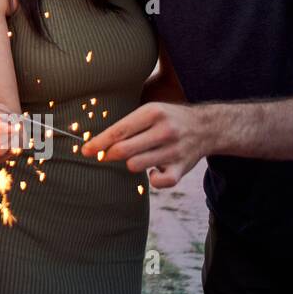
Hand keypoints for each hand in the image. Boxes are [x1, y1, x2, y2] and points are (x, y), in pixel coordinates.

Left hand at [82, 101, 203, 187]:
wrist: (207, 127)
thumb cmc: (168, 119)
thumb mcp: (149, 111)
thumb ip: (127, 126)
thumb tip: (99, 144)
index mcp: (152, 112)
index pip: (118, 130)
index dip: (99, 142)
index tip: (85, 151)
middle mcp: (164, 130)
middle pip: (124, 150)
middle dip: (110, 155)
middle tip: (107, 155)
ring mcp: (174, 150)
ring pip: (136, 165)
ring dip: (130, 163)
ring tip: (137, 156)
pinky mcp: (183, 168)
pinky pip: (161, 182)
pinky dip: (153, 180)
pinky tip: (153, 172)